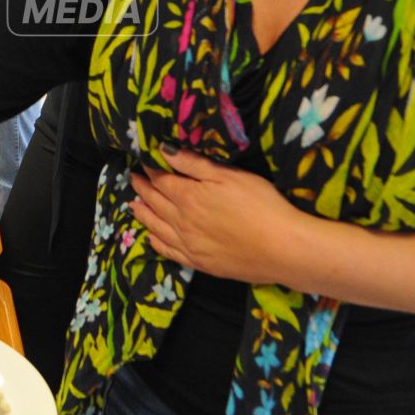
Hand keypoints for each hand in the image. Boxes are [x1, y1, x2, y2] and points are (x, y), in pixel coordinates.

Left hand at [128, 150, 313, 282]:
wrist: (282, 248)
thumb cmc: (260, 205)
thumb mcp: (228, 176)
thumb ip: (194, 164)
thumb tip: (163, 151)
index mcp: (188, 197)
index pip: (162, 181)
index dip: (150, 171)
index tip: (141, 164)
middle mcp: (182, 222)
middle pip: (156, 203)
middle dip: (142, 189)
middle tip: (132, 180)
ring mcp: (189, 245)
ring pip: (157, 227)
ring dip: (144, 215)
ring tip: (133, 205)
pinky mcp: (200, 263)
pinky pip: (169, 252)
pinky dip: (156, 242)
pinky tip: (151, 238)